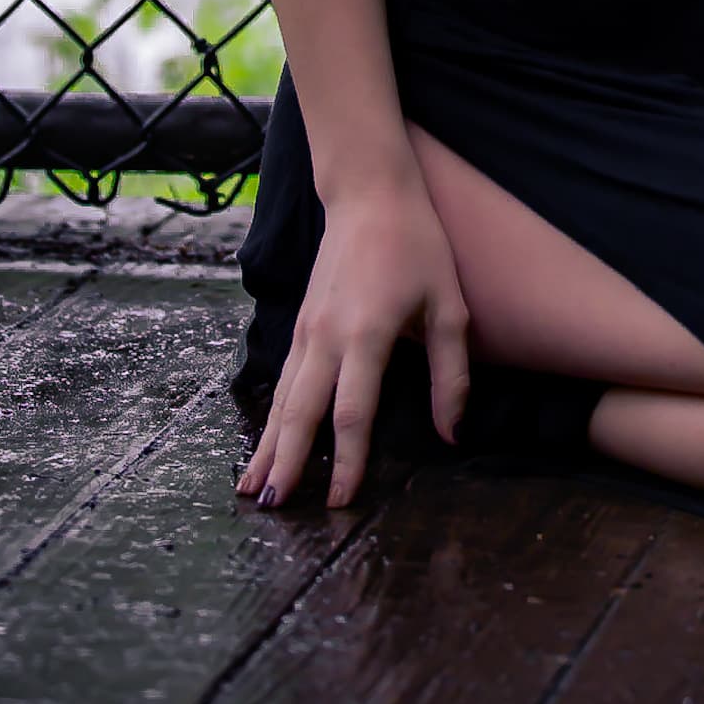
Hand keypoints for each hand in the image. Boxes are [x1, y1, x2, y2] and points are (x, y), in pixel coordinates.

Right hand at [236, 175, 471, 510]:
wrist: (370, 192)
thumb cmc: (417, 245)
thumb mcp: (449, 305)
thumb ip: (451, 374)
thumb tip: (452, 435)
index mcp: (366, 333)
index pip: (352, 412)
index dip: (347, 462)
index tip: (340, 504)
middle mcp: (327, 335)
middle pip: (301, 412)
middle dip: (287, 463)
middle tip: (273, 512)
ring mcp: (307, 328)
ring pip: (283, 398)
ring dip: (268, 445)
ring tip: (252, 491)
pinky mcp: (301, 322)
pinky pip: (283, 379)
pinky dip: (271, 415)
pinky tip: (265, 442)